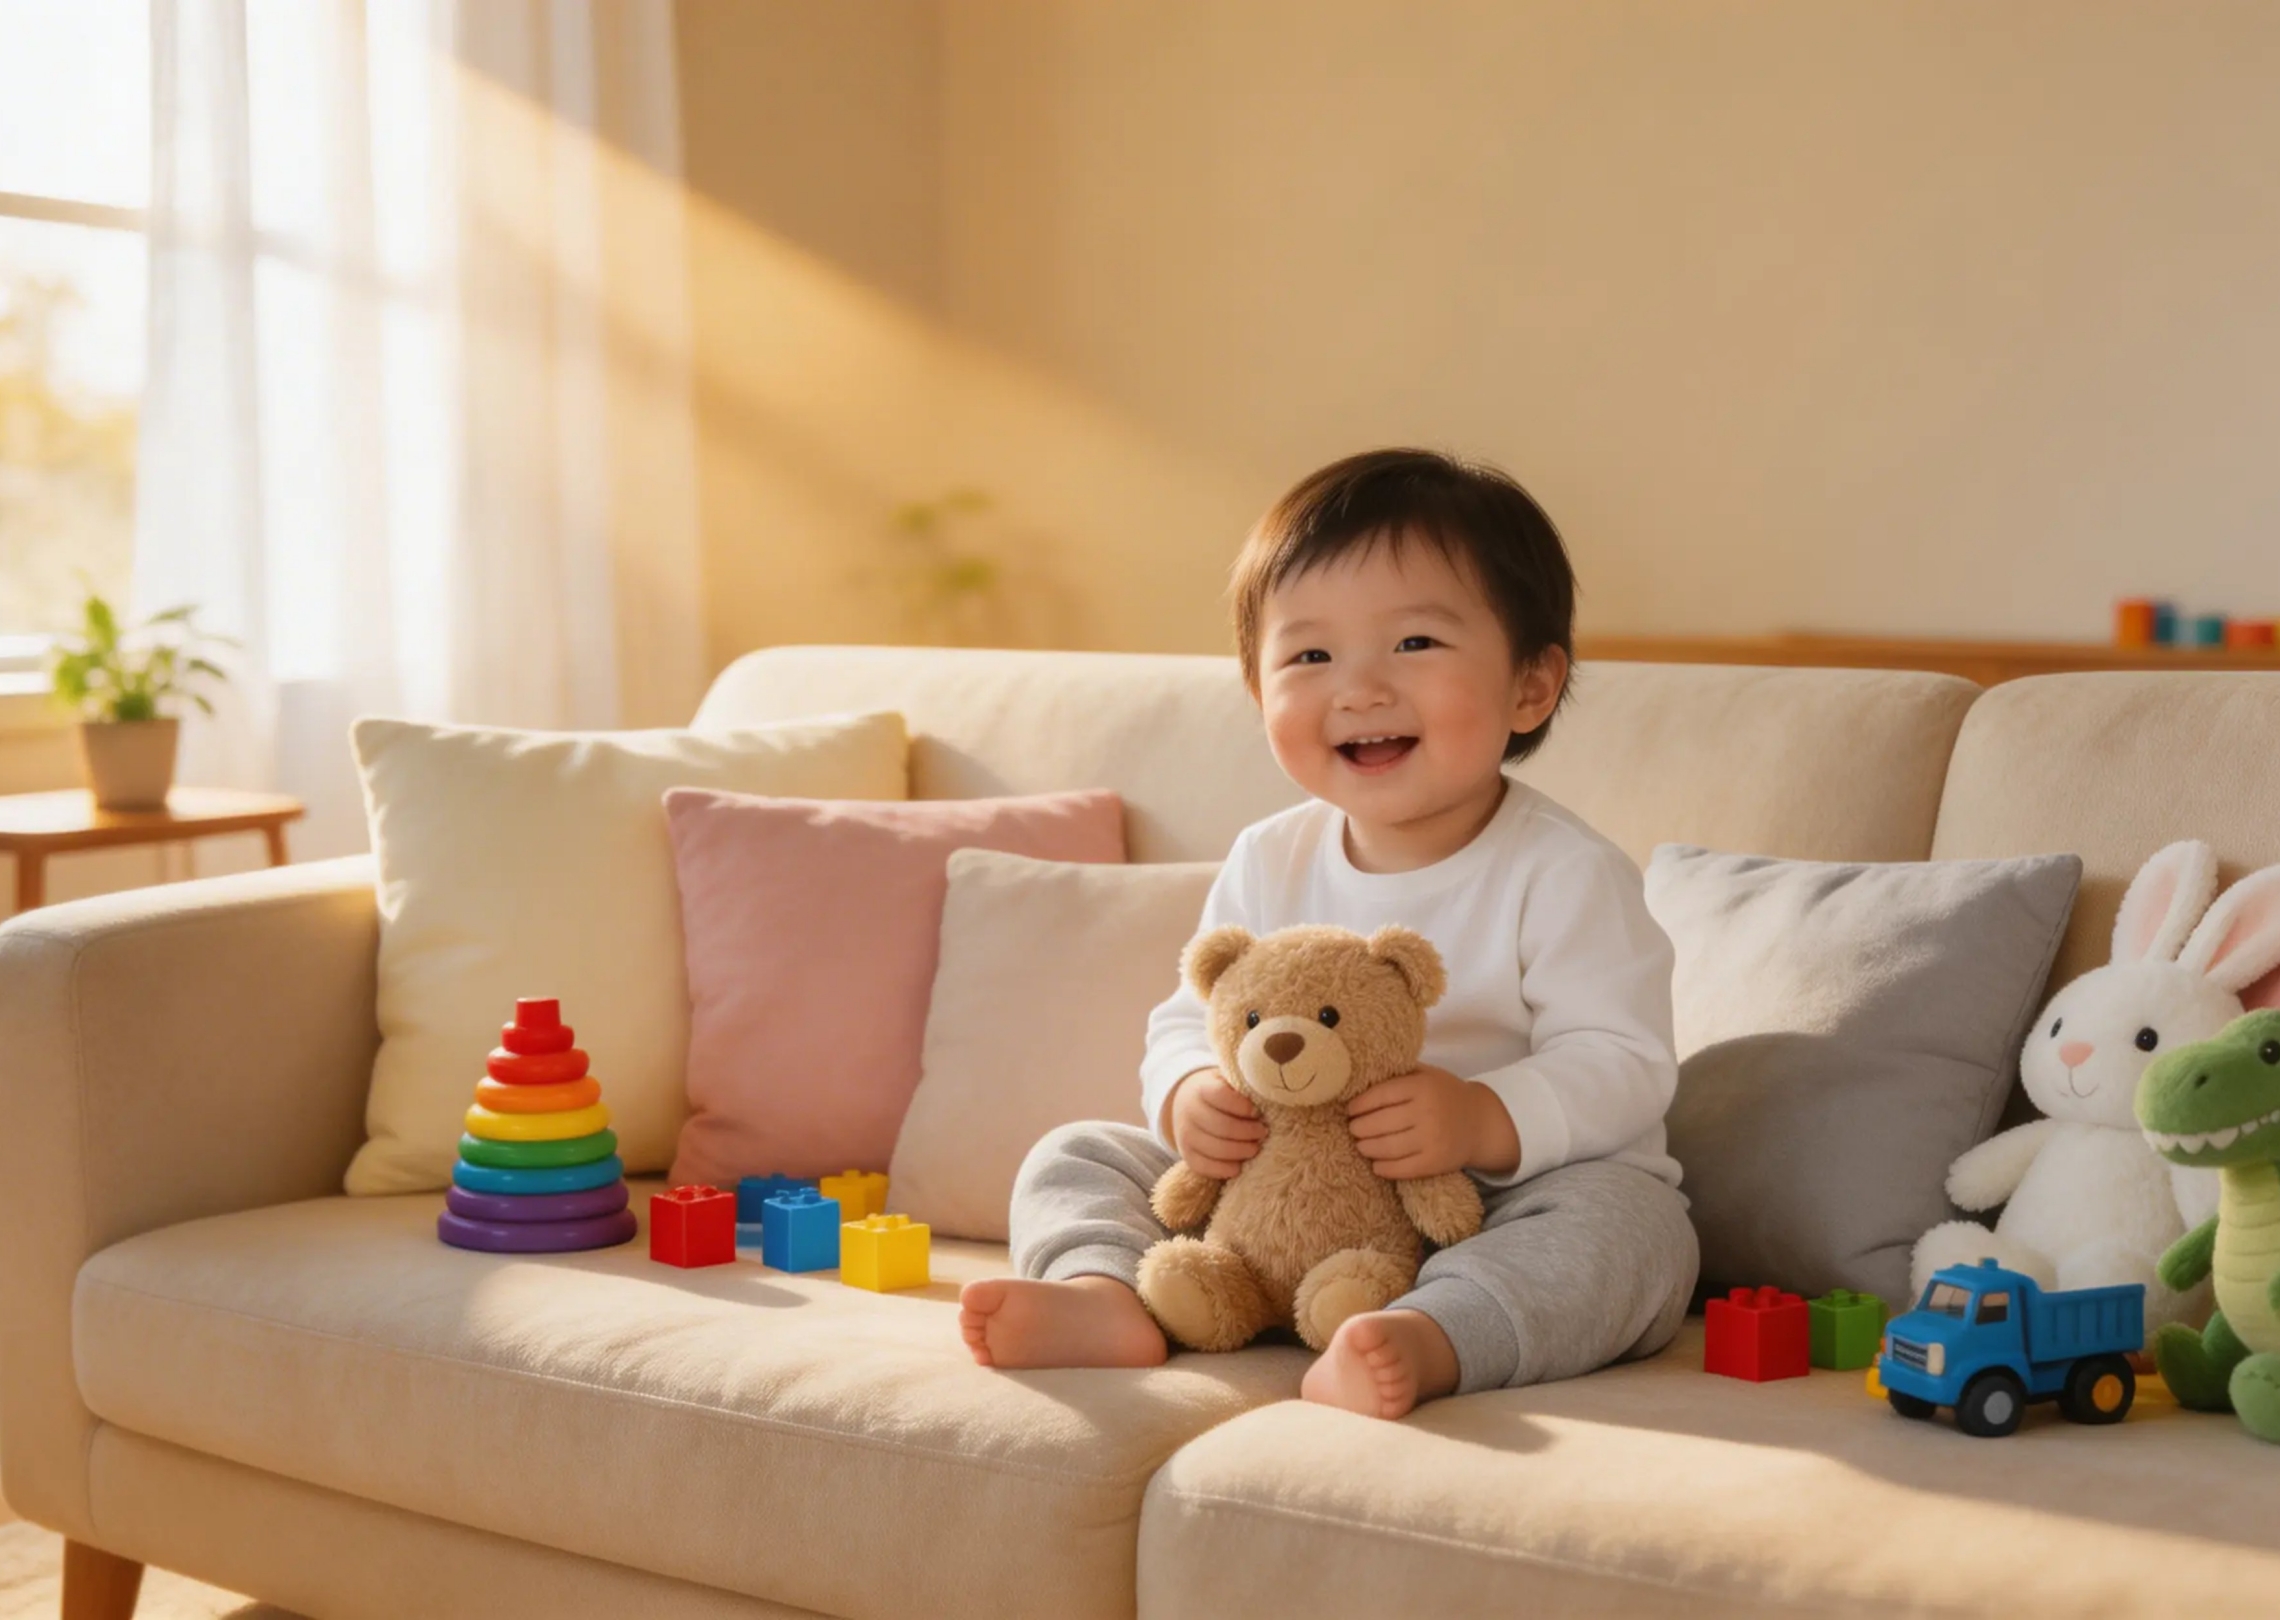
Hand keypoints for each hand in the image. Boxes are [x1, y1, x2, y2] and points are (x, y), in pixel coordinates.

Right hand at [1166, 1067, 1263, 1178]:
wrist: (1187, 1106)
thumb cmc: (1219, 1096)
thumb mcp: (1227, 1083)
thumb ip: (1243, 1087)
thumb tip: (1268, 1093)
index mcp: (1201, 1089)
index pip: (1221, 1095)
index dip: (1242, 1106)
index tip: (1257, 1112)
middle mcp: (1190, 1112)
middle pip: (1222, 1126)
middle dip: (1247, 1132)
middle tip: (1262, 1132)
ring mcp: (1186, 1136)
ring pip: (1215, 1149)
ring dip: (1240, 1151)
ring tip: (1255, 1149)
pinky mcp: (1187, 1156)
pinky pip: (1205, 1167)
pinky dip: (1224, 1169)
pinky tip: (1239, 1166)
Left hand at [1348, 1065, 1519, 1178]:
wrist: (1482, 1122)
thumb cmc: (1445, 1095)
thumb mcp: (1426, 1074)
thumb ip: (1398, 1074)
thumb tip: (1358, 1077)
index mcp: (1422, 1087)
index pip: (1379, 1095)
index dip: (1359, 1104)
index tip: (1349, 1110)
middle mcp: (1427, 1112)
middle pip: (1379, 1123)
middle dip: (1359, 1128)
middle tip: (1353, 1129)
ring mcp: (1432, 1139)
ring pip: (1387, 1147)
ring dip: (1366, 1148)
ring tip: (1361, 1145)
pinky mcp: (1436, 1162)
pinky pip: (1402, 1169)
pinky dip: (1383, 1168)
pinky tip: (1376, 1165)